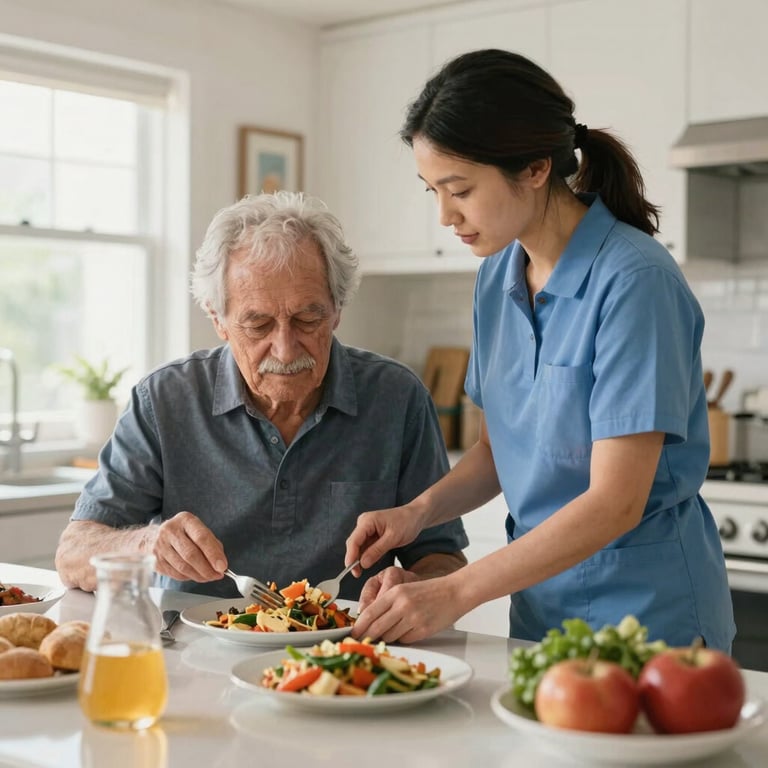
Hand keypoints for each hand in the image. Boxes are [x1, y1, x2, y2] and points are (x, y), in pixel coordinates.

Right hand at [151, 511, 227, 582]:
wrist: (154, 537)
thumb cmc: (183, 534)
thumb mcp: (198, 530)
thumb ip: (212, 544)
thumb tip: (220, 564)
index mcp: (185, 520)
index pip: (201, 537)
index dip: (213, 554)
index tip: (222, 566)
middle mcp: (170, 531)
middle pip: (191, 554)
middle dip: (207, 568)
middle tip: (217, 575)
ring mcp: (160, 547)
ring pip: (183, 567)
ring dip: (199, 576)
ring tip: (209, 577)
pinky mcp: (155, 561)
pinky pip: (175, 574)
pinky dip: (188, 578)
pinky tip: (195, 575)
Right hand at [345, 503, 424, 575]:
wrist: (415, 516)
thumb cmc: (406, 523)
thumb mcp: (393, 538)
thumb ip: (377, 551)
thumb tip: (362, 564)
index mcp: (367, 521)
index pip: (354, 540)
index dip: (351, 556)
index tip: (350, 570)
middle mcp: (364, 523)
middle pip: (354, 543)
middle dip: (353, 559)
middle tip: (356, 574)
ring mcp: (367, 528)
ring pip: (359, 546)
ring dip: (359, 558)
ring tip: (360, 572)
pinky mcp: (372, 533)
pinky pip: (366, 546)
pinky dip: (366, 555)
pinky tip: (368, 563)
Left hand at [350, 573, 465, 643]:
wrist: (454, 592)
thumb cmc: (429, 591)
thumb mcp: (405, 590)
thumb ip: (388, 604)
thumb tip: (370, 623)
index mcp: (396, 593)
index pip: (370, 613)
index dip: (359, 626)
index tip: (352, 634)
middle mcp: (403, 605)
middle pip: (376, 628)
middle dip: (368, 637)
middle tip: (363, 641)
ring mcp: (413, 619)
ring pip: (390, 636)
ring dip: (388, 637)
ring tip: (395, 629)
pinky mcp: (423, 631)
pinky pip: (405, 640)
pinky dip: (404, 638)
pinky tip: (410, 629)